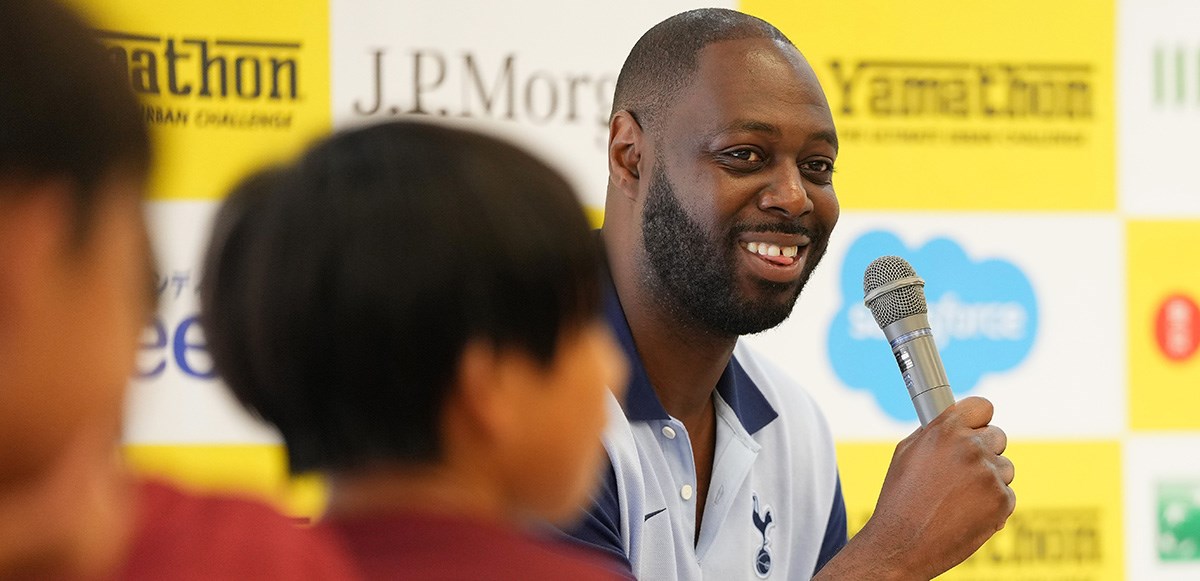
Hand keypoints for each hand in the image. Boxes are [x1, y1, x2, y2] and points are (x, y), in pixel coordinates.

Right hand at [816, 396, 1014, 580]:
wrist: (902, 543)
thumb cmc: (900, 499)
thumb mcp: (907, 453)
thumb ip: (934, 432)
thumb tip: (952, 421)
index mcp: (945, 429)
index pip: (982, 406)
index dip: (979, 419)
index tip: (976, 427)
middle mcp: (970, 447)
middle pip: (998, 436)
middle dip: (985, 452)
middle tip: (964, 471)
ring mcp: (988, 474)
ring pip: (1005, 467)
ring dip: (990, 480)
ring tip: (960, 498)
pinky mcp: (1001, 501)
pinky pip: (1007, 495)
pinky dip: (993, 505)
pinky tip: (967, 514)